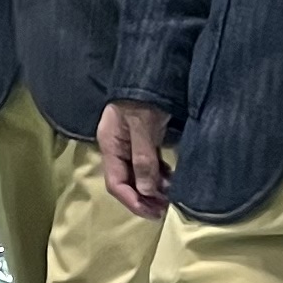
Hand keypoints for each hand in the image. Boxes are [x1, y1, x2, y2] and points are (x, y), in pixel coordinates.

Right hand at [99, 100, 171, 219]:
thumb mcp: (144, 128)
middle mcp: (117, 146)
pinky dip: (159, 174)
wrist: (153, 70)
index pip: (116, 183)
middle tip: (165, 209)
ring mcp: (130, 142)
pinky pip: (149, 162)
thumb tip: (147, 192)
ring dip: (153, 188)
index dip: (133, 201)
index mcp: (110, 145)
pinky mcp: (144, 137)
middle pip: (127, 181)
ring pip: (139, 174)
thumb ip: (144, 160)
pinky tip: (171, 178)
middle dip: (144, 198)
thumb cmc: (145, 98)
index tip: (153, 213)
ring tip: (171, 196)